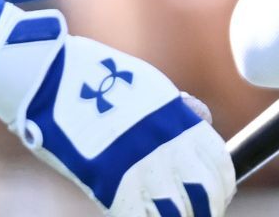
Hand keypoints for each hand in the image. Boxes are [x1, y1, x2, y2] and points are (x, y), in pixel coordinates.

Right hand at [0, 3, 232, 215]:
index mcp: (183, 122)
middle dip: (206, 207)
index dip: (222, 186)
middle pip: (205, 193)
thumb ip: (180, 110)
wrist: (56, 76)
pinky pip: (137, 215)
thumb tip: (203, 120)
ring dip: (178, 215)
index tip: (219, 195)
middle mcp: (170, 145)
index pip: (220, 164)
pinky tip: (135, 213)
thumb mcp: (154, 88)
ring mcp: (142, 166)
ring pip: (176, 211)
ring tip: (175, 214)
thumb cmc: (101, 79)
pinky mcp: (110, 183)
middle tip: (201, 212)